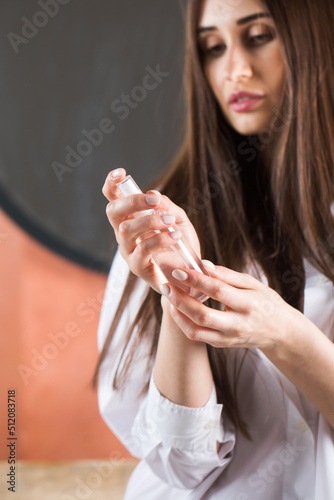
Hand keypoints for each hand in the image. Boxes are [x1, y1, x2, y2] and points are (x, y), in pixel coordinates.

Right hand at [102, 168, 201, 292]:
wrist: (190, 274)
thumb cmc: (181, 245)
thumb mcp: (178, 219)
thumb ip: (166, 206)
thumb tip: (153, 194)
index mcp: (131, 219)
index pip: (114, 199)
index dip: (112, 184)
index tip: (121, 172)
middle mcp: (124, 234)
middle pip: (113, 212)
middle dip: (132, 201)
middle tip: (154, 201)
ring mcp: (128, 251)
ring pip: (126, 230)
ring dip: (149, 221)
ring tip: (169, 222)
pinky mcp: (138, 268)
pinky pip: (142, 250)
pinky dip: (159, 240)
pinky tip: (174, 236)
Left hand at [160, 264, 301, 350]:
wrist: (280, 333)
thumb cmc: (266, 302)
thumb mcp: (253, 283)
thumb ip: (228, 275)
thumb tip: (203, 264)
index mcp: (248, 304)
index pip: (218, 291)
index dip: (196, 280)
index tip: (179, 270)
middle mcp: (237, 324)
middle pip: (202, 315)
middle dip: (180, 300)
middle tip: (165, 285)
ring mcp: (228, 338)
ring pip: (195, 331)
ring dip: (177, 314)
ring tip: (168, 297)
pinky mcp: (221, 345)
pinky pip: (197, 336)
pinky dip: (183, 322)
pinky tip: (177, 308)